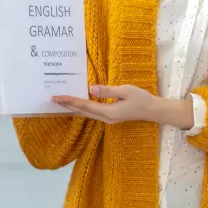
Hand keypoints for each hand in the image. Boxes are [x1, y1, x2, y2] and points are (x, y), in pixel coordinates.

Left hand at [52, 85, 166, 124]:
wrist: (153, 110)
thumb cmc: (141, 99)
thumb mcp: (125, 91)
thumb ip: (107, 90)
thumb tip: (90, 88)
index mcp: (108, 112)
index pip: (85, 106)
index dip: (70, 101)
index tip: (57, 97)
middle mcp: (106, 118)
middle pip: (82, 112)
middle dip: (68, 105)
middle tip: (53, 99)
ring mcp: (108, 119)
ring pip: (87, 113)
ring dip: (74, 107)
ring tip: (62, 102)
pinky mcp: (111, 117)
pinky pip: (92, 113)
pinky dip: (83, 108)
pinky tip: (79, 104)